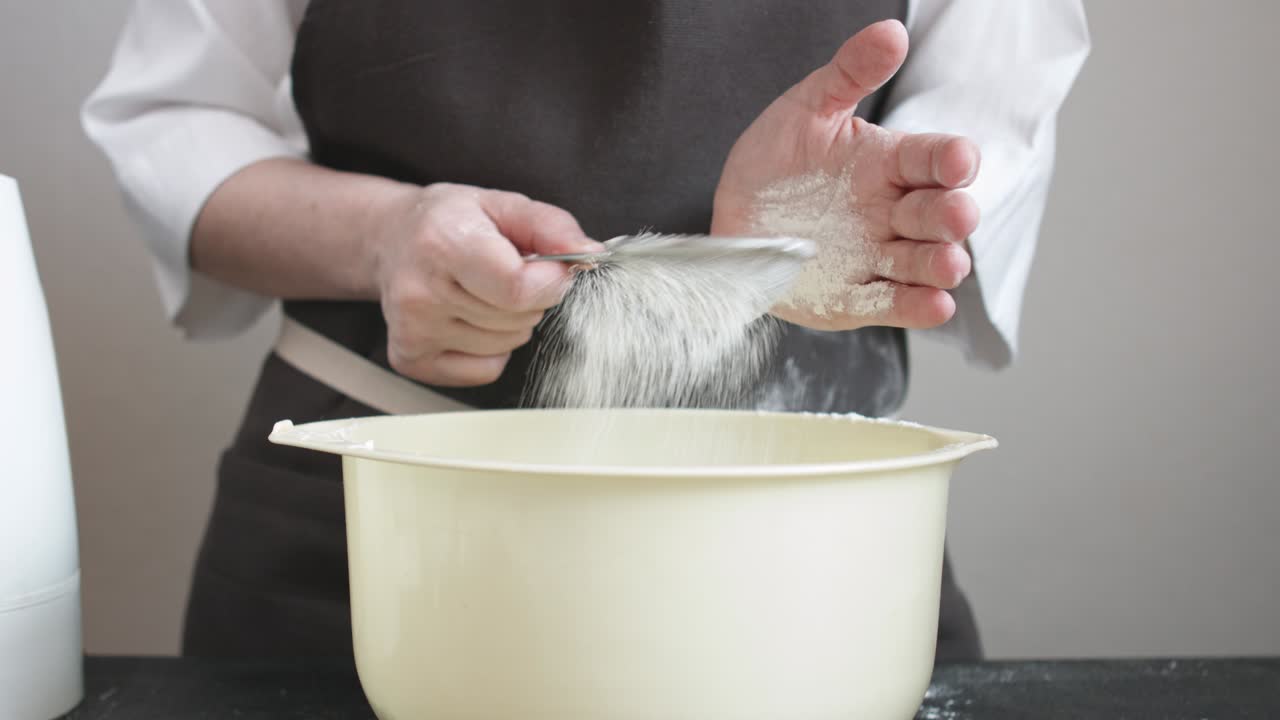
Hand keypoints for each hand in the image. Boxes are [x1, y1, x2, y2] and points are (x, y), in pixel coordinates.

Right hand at [371, 183, 599, 385]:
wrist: (388, 240)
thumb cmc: (448, 221)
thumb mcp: (502, 204)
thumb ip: (551, 226)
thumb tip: (590, 254)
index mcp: (444, 243)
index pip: (519, 289)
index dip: (549, 282)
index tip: (550, 268)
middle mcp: (421, 291)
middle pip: (518, 318)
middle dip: (529, 297)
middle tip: (501, 272)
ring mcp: (413, 330)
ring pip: (507, 344)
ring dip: (510, 321)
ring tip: (480, 291)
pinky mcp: (411, 359)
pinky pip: (486, 369)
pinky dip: (490, 348)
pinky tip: (467, 318)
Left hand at [711, 20, 980, 330]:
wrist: (735, 218)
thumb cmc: (778, 160)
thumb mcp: (808, 108)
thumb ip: (849, 73)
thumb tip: (891, 33)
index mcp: (890, 162)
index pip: (932, 158)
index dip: (949, 159)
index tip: (957, 159)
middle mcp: (893, 212)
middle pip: (936, 214)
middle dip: (951, 215)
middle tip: (956, 214)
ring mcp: (877, 256)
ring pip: (922, 263)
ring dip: (940, 264)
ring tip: (949, 264)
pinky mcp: (856, 297)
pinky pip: (890, 303)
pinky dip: (915, 306)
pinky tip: (934, 304)